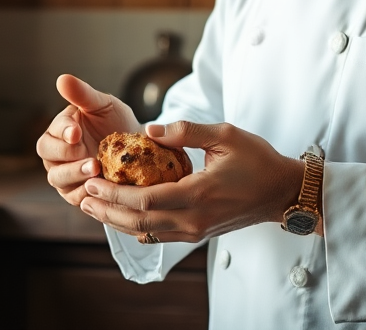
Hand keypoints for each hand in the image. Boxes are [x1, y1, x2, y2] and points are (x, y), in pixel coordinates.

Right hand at [37, 74, 141, 205]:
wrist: (136, 150)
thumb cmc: (116, 123)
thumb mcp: (103, 105)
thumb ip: (83, 95)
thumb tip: (62, 78)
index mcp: (60, 129)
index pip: (52, 131)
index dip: (62, 132)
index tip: (76, 132)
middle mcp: (57, 152)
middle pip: (48, 155)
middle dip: (67, 156)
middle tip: (89, 156)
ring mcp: (65, 173)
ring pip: (58, 179)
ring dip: (76, 175)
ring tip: (97, 170)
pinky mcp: (76, 192)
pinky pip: (74, 197)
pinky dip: (85, 193)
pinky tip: (100, 187)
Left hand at [79, 121, 307, 242]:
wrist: (282, 193)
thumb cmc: (257, 160)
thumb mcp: (225, 135)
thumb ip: (186, 131)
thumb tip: (149, 131)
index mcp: (200, 193)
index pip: (147, 200)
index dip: (116, 193)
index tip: (94, 179)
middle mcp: (195, 218)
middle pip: (140, 222)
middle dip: (107, 209)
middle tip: (83, 195)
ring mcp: (196, 230)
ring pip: (147, 233)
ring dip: (116, 221)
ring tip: (92, 205)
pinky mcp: (197, 234)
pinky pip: (159, 236)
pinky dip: (135, 226)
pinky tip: (119, 214)